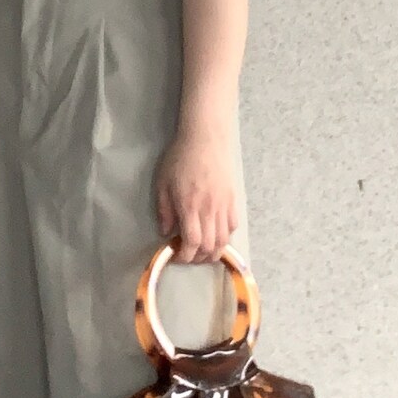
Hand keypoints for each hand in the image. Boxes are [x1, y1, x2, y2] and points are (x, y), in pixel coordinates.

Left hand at [155, 128, 239, 263]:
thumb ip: (165, 211)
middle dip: (198, 257)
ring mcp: (224, 206)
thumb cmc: (180, 159)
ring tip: (202, 251)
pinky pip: (233, 226)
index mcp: (190, 207)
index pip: (192, 243)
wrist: (205, 139)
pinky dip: (225, 237)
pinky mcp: (233, 200)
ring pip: (224, 240)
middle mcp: (210, 210)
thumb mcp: (163, 184)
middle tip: (188, 255)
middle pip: (209, 246)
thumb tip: (166, 232)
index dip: (186, 256)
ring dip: (213, 251)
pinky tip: (215, 234)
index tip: (178, 256)